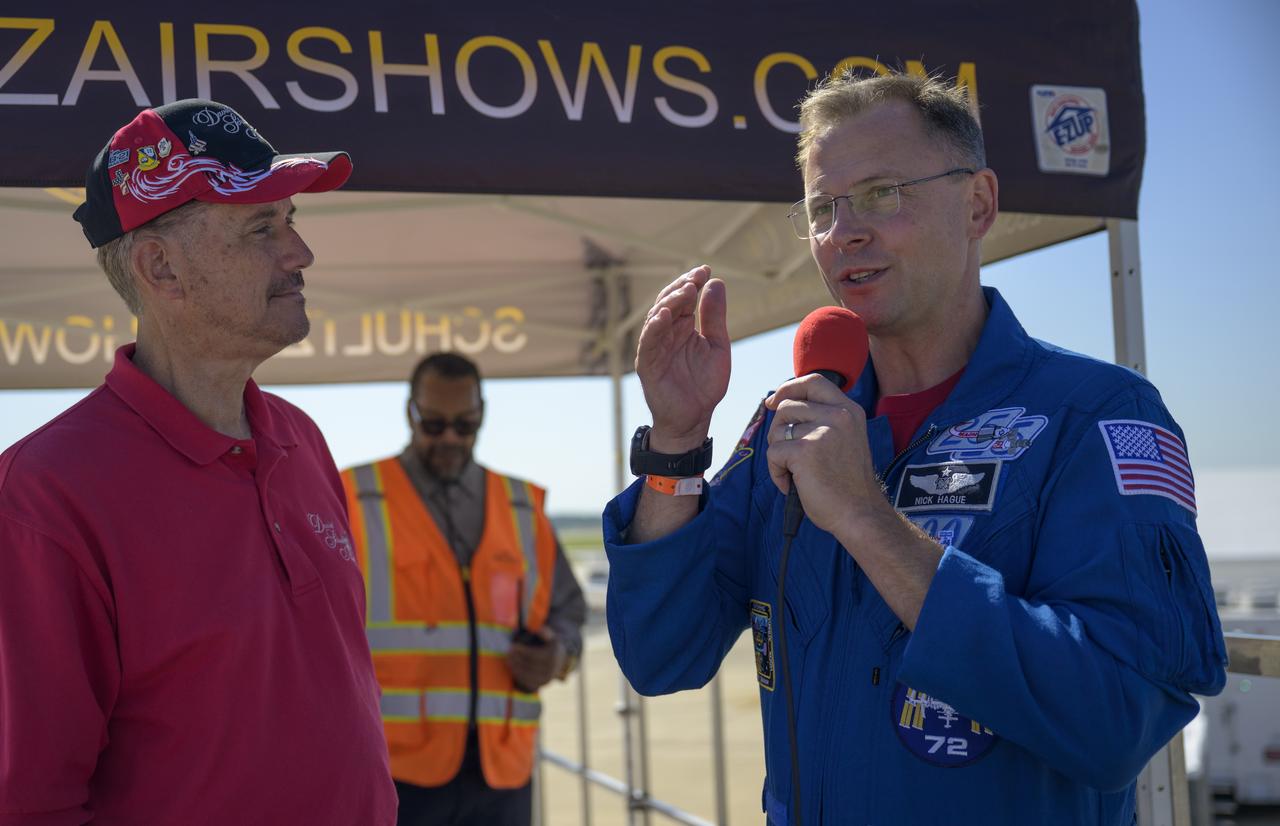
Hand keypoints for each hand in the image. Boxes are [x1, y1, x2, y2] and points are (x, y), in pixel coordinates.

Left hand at [507, 626, 565, 692]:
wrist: (560, 662)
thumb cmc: (551, 648)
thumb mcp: (552, 638)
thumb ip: (546, 632)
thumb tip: (538, 630)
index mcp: (552, 657)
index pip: (533, 655)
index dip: (521, 651)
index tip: (513, 646)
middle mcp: (550, 670)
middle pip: (529, 665)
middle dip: (516, 658)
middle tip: (508, 653)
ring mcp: (546, 679)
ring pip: (527, 674)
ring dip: (515, 667)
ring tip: (508, 660)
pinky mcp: (541, 685)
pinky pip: (527, 682)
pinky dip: (518, 675)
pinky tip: (512, 669)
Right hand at [635, 266, 730, 451]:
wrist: (694, 418)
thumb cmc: (705, 385)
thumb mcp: (718, 346)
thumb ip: (715, 317)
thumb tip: (716, 283)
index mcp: (683, 327)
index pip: (685, 298)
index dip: (693, 282)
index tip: (705, 270)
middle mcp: (667, 333)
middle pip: (669, 302)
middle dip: (682, 288)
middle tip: (696, 277)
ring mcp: (655, 347)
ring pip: (656, 318)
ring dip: (669, 303)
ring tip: (685, 291)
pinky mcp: (647, 364)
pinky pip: (648, 343)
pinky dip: (654, 328)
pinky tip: (663, 315)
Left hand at [764, 374, 886, 537]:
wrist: (859, 514)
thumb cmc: (847, 484)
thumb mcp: (843, 439)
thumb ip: (822, 420)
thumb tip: (778, 403)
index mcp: (849, 410)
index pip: (814, 381)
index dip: (789, 387)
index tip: (774, 401)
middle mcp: (839, 415)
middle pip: (788, 405)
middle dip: (778, 430)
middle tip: (788, 454)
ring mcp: (822, 431)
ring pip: (777, 430)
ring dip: (778, 453)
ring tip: (796, 472)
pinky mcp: (805, 450)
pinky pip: (774, 453)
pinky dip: (776, 472)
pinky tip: (792, 484)